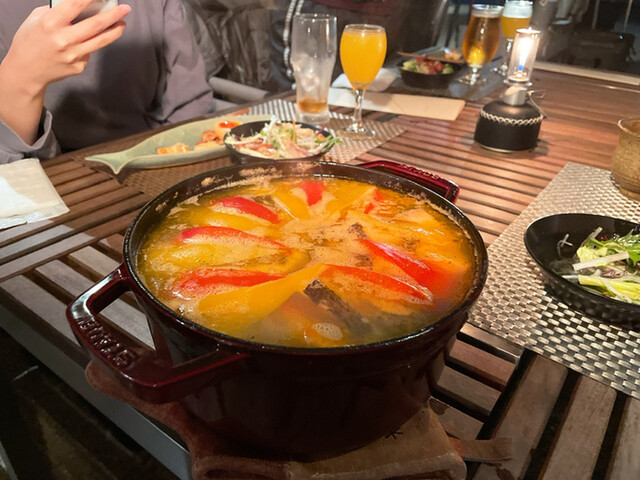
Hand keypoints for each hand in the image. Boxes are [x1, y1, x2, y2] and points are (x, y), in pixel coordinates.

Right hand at [0, 0, 130, 143]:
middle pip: (96, 25)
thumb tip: (78, 5)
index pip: (75, 5)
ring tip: (122, 23)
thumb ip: (56, 11)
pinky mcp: (79, 66)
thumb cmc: (29, 42)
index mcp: (50, 24)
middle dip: (113, 15)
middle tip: (125, 8)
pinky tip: (84, 44)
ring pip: (100, 41)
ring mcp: (73, 55)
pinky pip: (89, 52)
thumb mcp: (36, 20)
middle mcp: (64, 40)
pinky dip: (90, 45)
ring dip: (114, 31)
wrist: (26, 72)